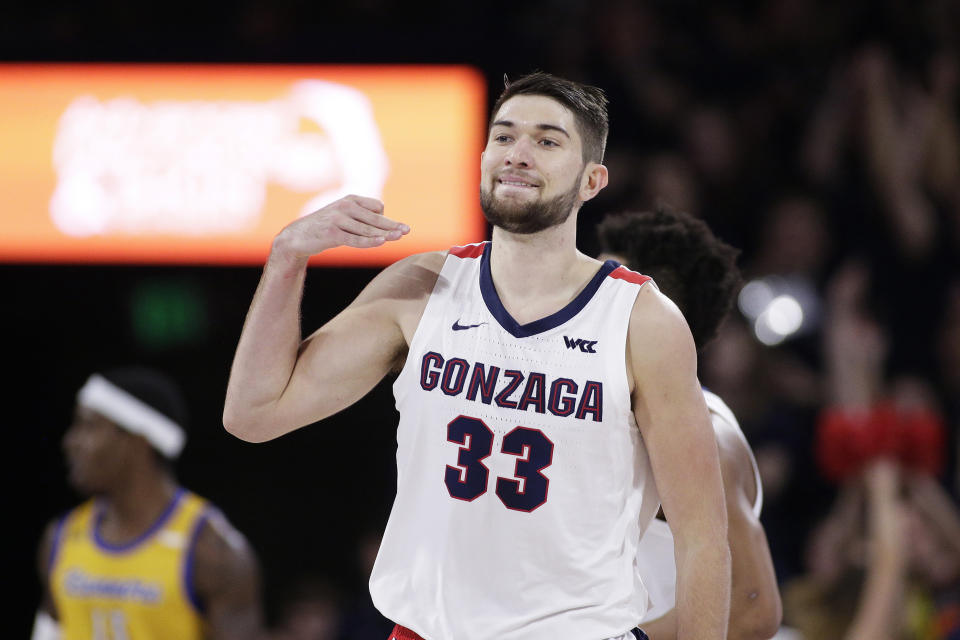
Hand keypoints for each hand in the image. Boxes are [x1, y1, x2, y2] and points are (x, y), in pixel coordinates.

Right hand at [272, 194, 409, 260]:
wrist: (298, 237)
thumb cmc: (325, 227)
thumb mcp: (343, 217)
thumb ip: (362, 218)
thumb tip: (388, 227)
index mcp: (349, 199)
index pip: (377, 207)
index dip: (384, 218)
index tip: (391, 230)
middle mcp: (345, 206)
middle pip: (375, 217)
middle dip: (392, 225)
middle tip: (407, 230)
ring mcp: (338, 219)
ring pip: (367, 229)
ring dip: (384, 234)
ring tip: (399, 237)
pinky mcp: (332, 233)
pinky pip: (355, 239)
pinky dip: (369, 241)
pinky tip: (381, 242)